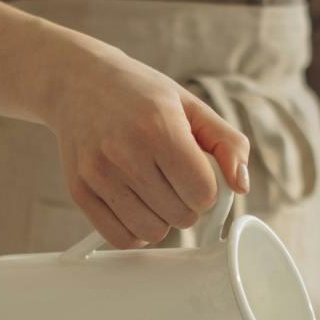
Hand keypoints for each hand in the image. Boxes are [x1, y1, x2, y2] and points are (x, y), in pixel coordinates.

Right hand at [40, 38, 250, 248]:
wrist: (77, 82)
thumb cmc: (141, 94)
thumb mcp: (191, 105)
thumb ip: (227, 143)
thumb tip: (242, 186)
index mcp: (159, 128)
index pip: (203, 193)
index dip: (208, 189)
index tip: (197, 174)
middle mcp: (126, 152)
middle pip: (181, 216)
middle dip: (187, 204)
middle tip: (174, 180)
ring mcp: (99, 174)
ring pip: (152, 232)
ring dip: (162, 219)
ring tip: (155, 192)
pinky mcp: (79, 190)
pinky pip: (120, 238)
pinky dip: (136, 232)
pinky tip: (138, 208)